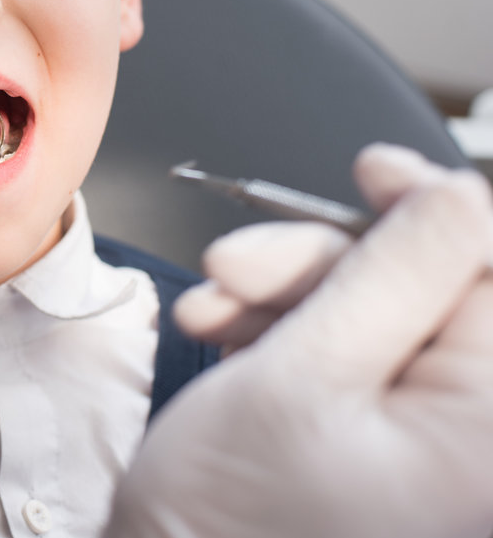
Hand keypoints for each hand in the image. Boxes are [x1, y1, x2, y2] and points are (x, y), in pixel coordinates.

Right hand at [105, 144, 492, 537]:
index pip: (491, 279)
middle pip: (428, 293)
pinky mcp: (374, 438)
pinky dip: (281, 331)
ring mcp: (420, 443)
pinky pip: (346, 353)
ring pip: (375, 314)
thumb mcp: (304, 373)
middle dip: (326, 263)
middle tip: (240, 261)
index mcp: (483, 433)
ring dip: (286, 294)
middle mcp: (469, 442)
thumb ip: (394, 274)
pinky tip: (225, 332)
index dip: (430, 215)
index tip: (372, 174)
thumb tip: (458, 195)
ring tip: (211, 307)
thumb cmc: (225, 514)